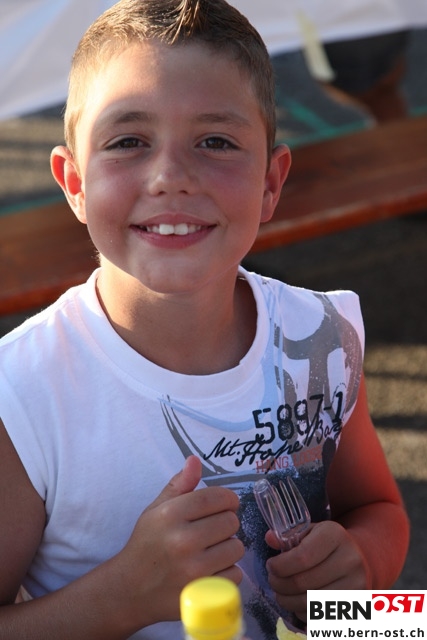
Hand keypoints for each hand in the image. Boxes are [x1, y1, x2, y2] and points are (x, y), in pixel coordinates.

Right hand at [118, 456, 243, 625]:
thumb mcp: (156, 509)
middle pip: (231, 521)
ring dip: (228, 548)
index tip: (225, 504)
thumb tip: (195, 460)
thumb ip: (179, 485)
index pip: (217, 497)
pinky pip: (235, 574)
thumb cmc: (146, 544)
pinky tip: (210, 571)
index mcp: (171, 514)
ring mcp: (193, 569)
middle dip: (226, 524)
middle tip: (212, 531)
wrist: (129, 590)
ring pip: (236, 548)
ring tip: (211, 551)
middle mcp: (183, 540)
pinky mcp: (202, 593)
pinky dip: (227, 573)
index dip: (228, 499)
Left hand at [266, 521, 369, 621]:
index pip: (302, 557)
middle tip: (272, 581)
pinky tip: (297, 602)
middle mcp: (349, 560)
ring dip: (287, 601)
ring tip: (280, 593)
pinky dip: (302, 612)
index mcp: (335, 535)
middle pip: (303, 582)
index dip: (280, 566)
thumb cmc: (327, 543)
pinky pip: (319, 617)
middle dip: (279, 584)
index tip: (271, 566)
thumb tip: (270, 538)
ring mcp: (355, 585)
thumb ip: (289, 534)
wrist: (359, 556)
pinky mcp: (355, 605)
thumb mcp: (310, 531)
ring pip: (309, 603)